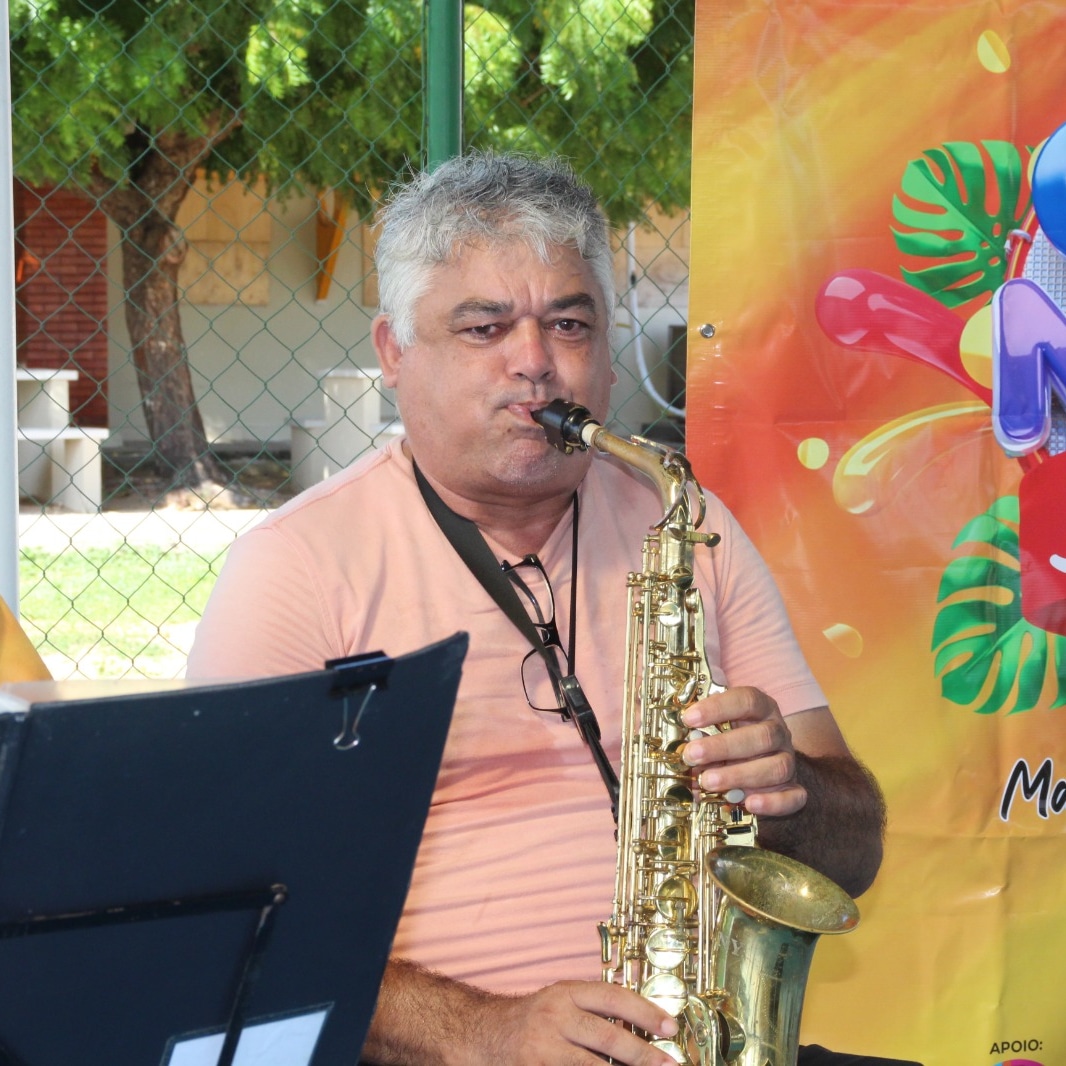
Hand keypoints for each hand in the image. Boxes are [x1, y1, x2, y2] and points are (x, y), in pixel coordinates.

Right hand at [468, 980, 680, 1065]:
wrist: (480, 1035)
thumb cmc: (529, 1021)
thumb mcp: (558, 1003)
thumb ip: (590, 1011)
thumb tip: (639, 1029)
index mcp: (565, 993)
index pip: (612, 997)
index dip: (645, 1012)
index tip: (670, 1026)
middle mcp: (554, 1016)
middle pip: (608, 1037)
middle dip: (643, 1054)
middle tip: (668, 1064)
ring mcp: (542, 1047)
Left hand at [679, 686, 806, 816]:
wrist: (763, 766)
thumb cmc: (732, 741)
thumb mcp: (717, 728)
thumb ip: (701, 731)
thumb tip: (675, 742)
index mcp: (761, 708)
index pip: (746, 700)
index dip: (717, 708)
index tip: (689, 719)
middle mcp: (778, 732)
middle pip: (761, 736)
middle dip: (723, 747)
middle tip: (692, 755)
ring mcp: (788, 760)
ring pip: (777, 767)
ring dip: (740, 775)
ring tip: (709, 782)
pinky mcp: (794, 788)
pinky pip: (794, 796)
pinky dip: (773, 802)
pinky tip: (749, 804)